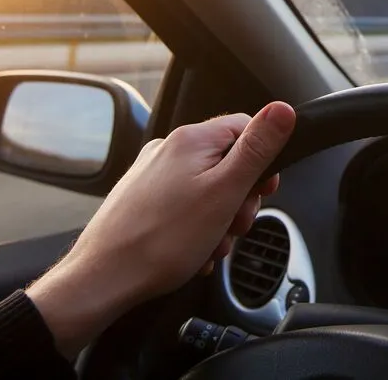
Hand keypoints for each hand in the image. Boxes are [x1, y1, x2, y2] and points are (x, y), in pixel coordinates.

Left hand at [26, 100, 296, 357]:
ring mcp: (152, 174)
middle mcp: (168, 149)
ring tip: (210, 246)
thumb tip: (283, 109)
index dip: (262, 161)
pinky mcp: (141, 199)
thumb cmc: (162, 240)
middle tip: (234, 226)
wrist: (104, 278)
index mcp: (191, 139)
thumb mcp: (226, 192)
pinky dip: (196, 228)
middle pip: (227, 162)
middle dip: (239, 198)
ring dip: (219, 219)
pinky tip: (192, 252)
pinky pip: (184, 206)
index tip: (264, 191)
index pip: (245, 128)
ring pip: (206, 189)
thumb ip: (257, 149)